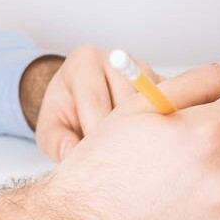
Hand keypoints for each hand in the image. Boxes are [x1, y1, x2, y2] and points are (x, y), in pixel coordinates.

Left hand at [32, 45, 160, 162]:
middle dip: (121, 134)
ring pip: (152, 105)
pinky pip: (169, 107)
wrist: (82, 103)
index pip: (95, 99)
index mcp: (83, 61)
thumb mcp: (50, 130)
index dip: (95, 133)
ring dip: (143, 132)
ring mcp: (143, 69)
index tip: (94, 158)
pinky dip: (161, 128)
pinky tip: (147, 145)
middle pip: (127, 101)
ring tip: (130, 153)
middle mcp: (115, 58)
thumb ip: (57, 142)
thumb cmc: (66, 115)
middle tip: (115, 160)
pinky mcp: (163, 83)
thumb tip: (72, 154)